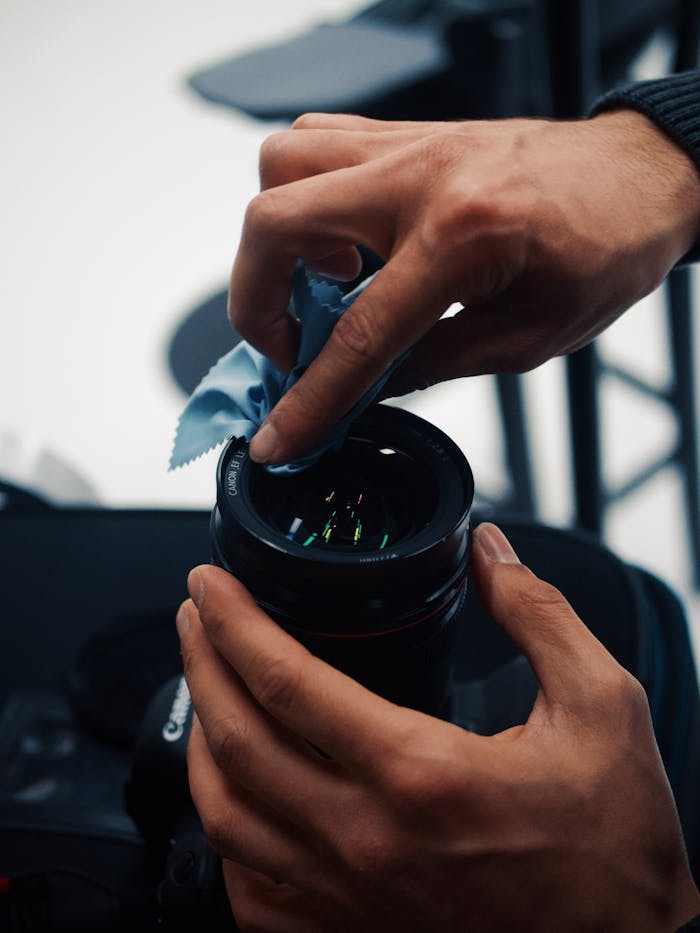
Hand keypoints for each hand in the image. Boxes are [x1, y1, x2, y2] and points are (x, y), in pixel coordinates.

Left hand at [178, 523, 698, 931]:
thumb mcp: (601, 707)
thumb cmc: (614, 846)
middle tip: (194, 615)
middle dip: (201, 662)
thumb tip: (489, 553)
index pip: (287, 680)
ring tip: (203, 688)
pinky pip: (251, 893)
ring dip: (200, 743)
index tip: (210, 583)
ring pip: (227, 818)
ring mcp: (349, 900)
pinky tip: (236, 797)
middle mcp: (367, 841)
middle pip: (237, 740)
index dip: (234, 621)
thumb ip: (538, 615)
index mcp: (420, 774)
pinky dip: (228, 836)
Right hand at [226, 111, 699, 464]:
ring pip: (282, 167)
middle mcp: (421, 178)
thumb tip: (366, 388)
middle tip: (289, 347)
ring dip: (275, 241)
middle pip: (277, 224)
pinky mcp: (406, 134)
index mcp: (462, 238)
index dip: (309, 400)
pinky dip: (303, 198)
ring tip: (320, 285)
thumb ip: (434, 362)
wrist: (639, 178)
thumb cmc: (605, 251)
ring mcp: (408, 145)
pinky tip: (339, 241)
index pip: (359, 336)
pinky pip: (317, 144)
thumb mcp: (526, 337)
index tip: (277, 438)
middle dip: (257, 304)